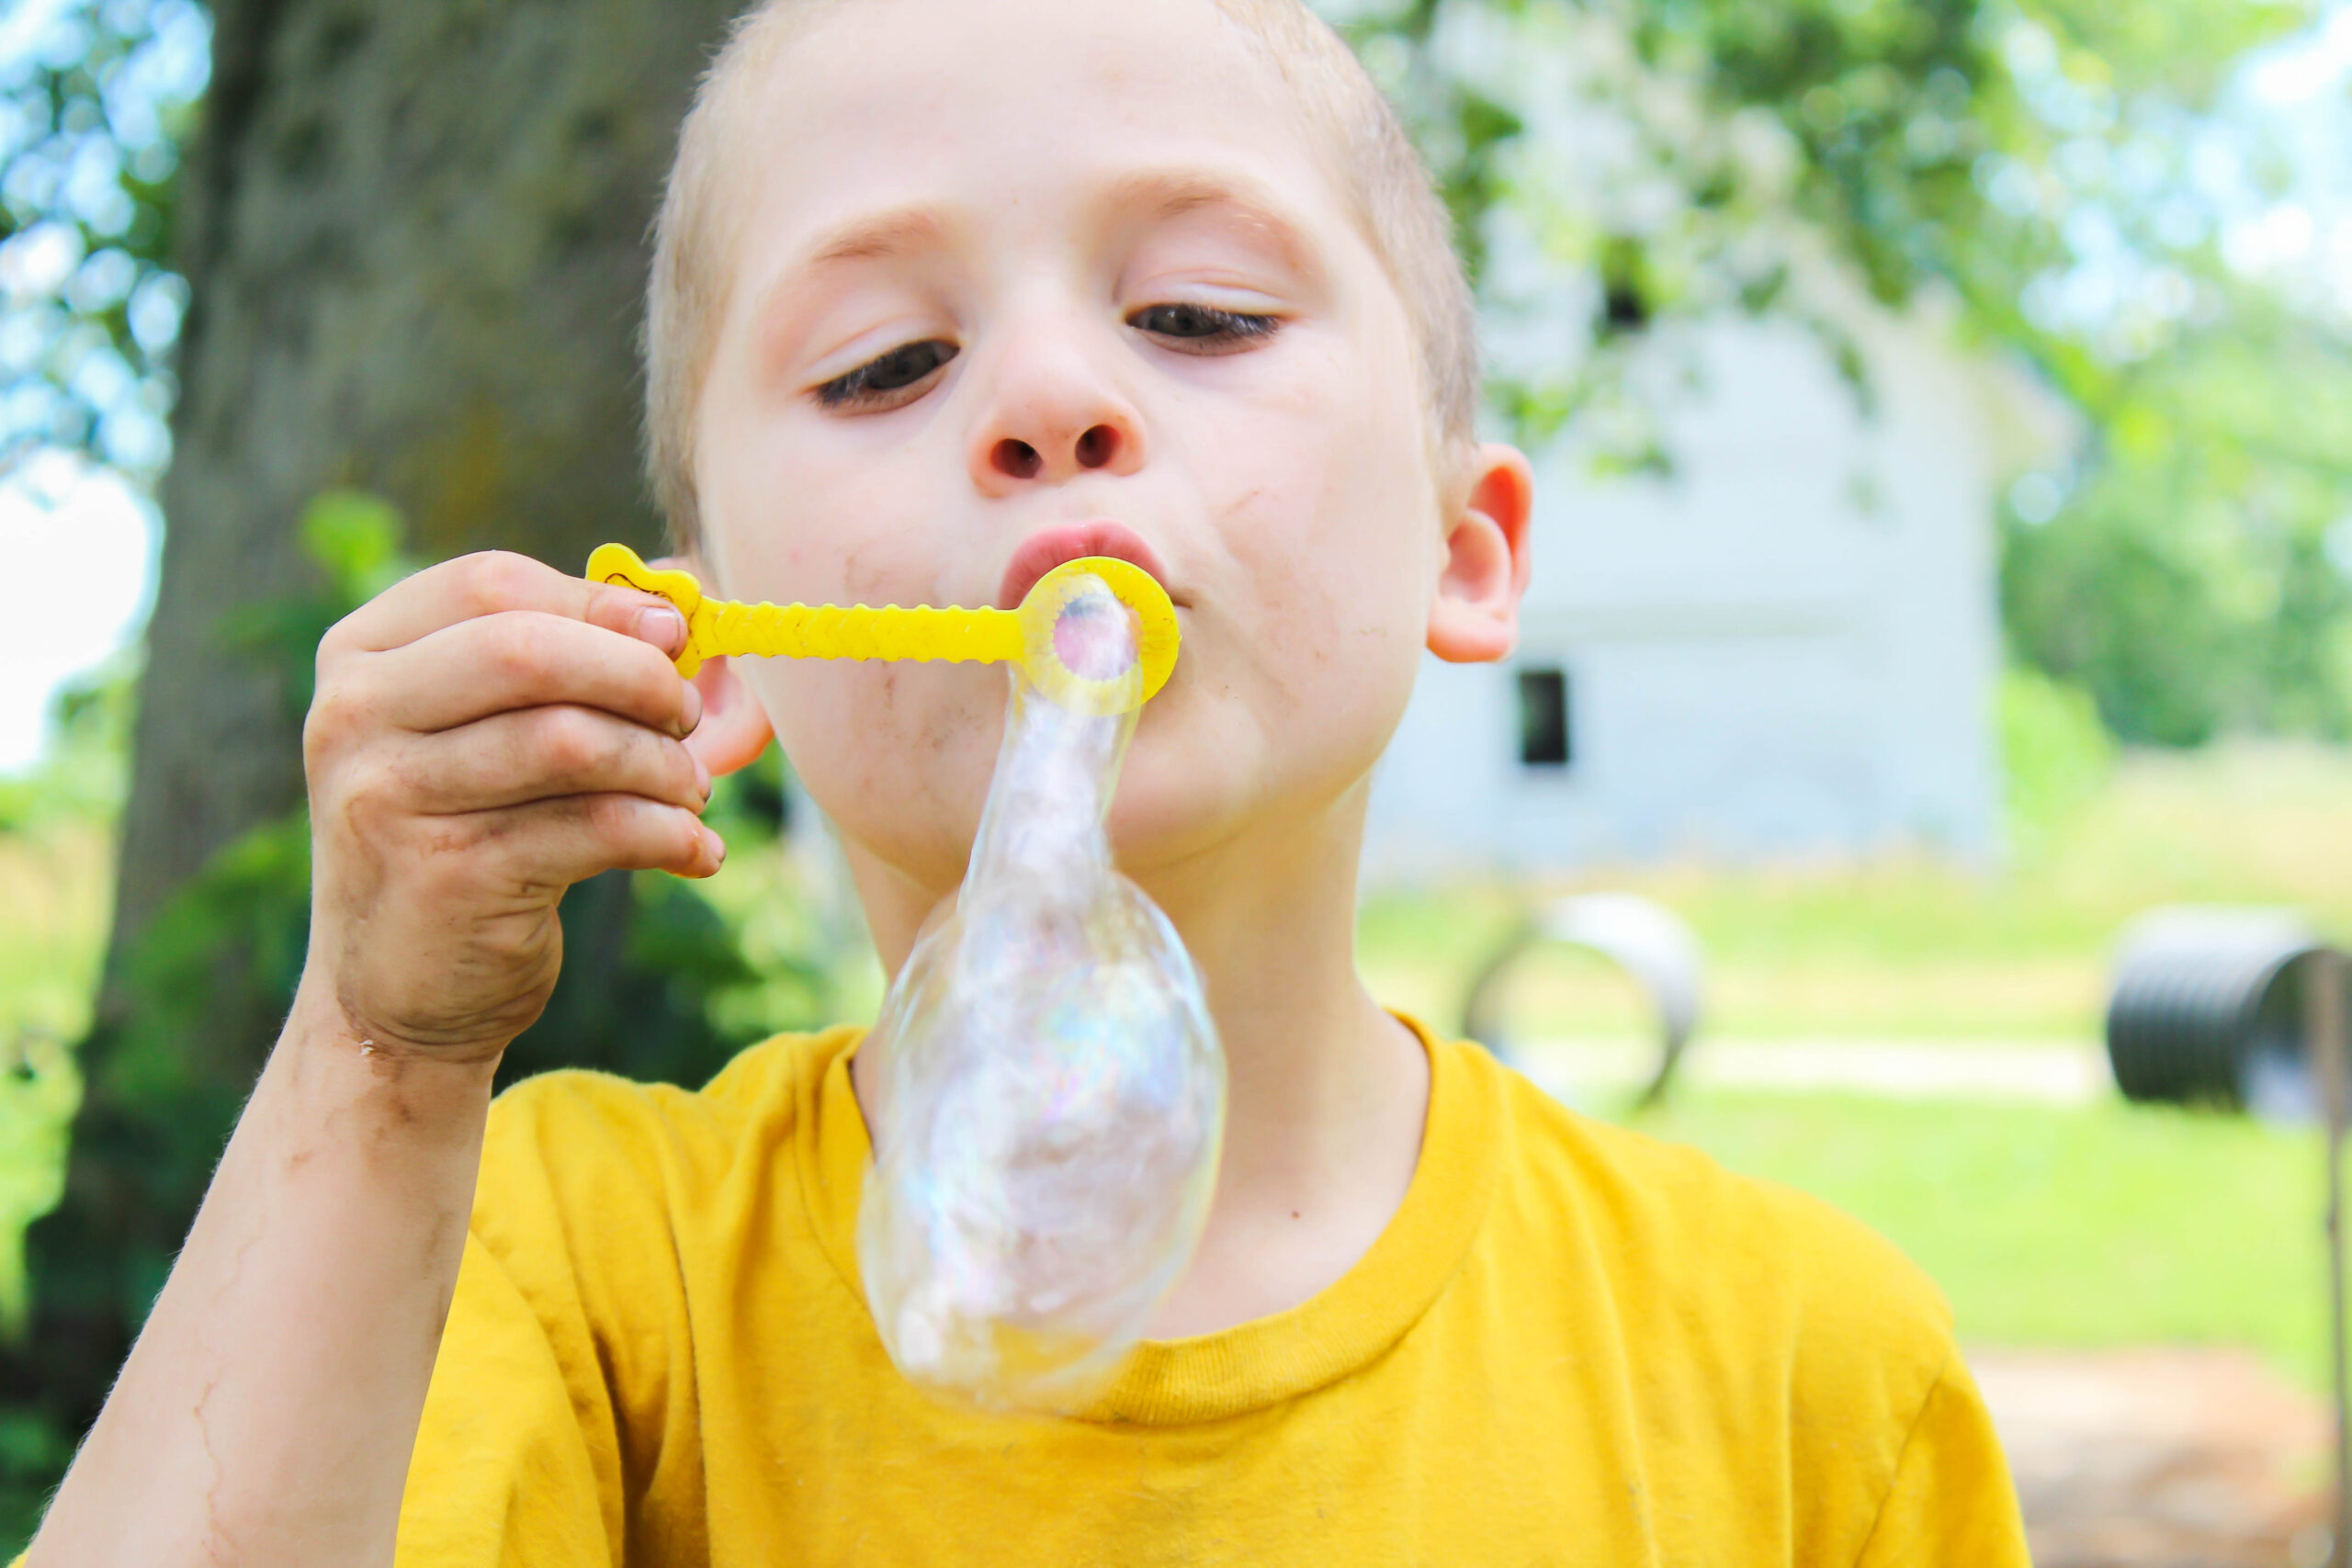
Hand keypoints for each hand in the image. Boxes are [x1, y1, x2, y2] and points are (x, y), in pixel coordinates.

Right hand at [296, 550, 720, 1064]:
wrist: (390, 995)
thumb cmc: (461, 838)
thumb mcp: (474, 737)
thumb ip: (557, 664)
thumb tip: (683, 602)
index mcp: (361, 657)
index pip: (491, 583)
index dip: (601, 603)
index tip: (673, 635)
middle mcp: (357, 718)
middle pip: (532, 650)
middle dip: (639, 676)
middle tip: (686, 718)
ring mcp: (393, 798)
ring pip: (572, 741)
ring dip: (663, 764)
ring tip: (690, 790)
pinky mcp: (449, 876)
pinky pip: (597, 828)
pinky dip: (669, 834)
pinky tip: (695, 851)